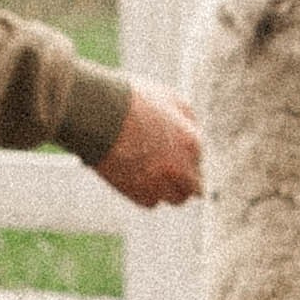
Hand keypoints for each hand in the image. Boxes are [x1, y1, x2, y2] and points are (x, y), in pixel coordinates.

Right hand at [95, 80, 202, 209]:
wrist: (101, 115)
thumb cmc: (132, 101)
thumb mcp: (169, 98)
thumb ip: (186, 118)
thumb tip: (191, 129)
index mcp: (193, 142)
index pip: (198, 162)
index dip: (186, 161)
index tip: (174, 159)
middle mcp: (183, 168)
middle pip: (192, 188)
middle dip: (182, 182)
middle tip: (167, 174)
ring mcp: (162, 183)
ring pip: (174, 198)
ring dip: (166, 190)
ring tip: (150, 177)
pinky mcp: (140, 194)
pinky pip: (151, 201)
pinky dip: (145, 192)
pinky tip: (134, 177)